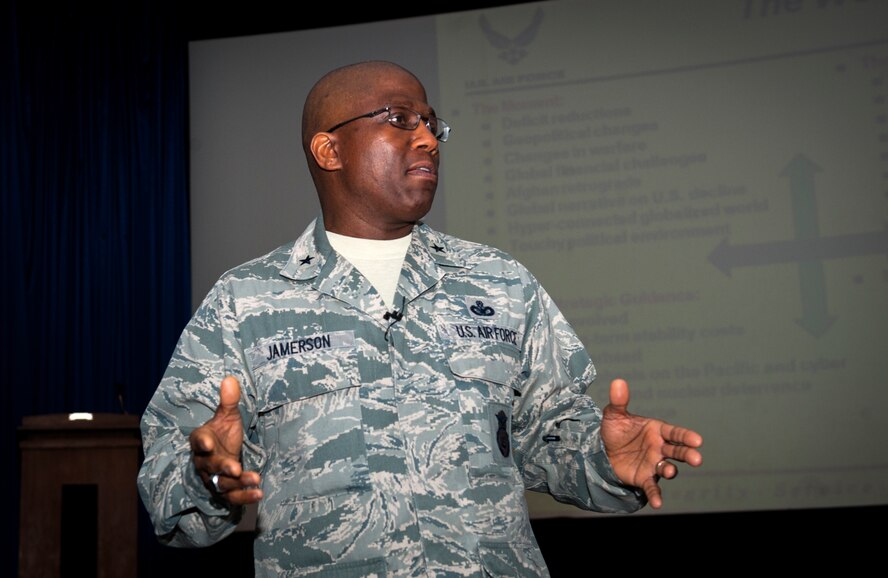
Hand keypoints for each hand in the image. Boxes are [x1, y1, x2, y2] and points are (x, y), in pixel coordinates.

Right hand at [189, 375, 262, 504]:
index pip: (199, 440)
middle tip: (235, 469)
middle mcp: (204, 461)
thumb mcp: (227, 416)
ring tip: (255, 479)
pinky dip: (244, 497)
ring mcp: (213, 477)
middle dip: (223, 467)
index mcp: (202, 439)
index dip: (202, 443)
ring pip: (222, 483)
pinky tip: (259, 494)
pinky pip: (231, 496)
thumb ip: (229, 401)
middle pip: (211, 465)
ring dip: (238, 483)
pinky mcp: (224, 490)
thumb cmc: (222, 432)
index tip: (208, 444)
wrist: (222, 453)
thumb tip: (230, 378)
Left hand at [602, 378, 702, 508]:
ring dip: (670, 470)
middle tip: (697, 458)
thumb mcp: (614, 415)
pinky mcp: (644, 478)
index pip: (675, 433)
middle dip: (688, 454)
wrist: (603, 450)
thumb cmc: (615, 430)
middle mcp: (660, 448)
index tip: (698, 440)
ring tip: (670, 472)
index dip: (686, 436)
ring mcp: (654, 464)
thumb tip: (617, 381)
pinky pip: (652, 487)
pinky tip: (658, 504)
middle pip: (678, 451)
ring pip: (668, 468)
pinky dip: (656, 495)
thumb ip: (619, 401)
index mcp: (657, 430)